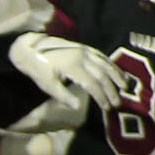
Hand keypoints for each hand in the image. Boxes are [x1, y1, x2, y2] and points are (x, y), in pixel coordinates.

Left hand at [8, 33, 128, 108]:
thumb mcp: (47, 85)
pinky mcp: (85, 48)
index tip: (107, 107)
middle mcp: (81, 56)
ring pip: (106, 64)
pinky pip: (103, 56)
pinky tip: (118, 73)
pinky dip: (112, 65)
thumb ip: (63, 96)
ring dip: (116, 76)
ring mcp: (85, 50)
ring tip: (124, 88)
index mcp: (72, 66)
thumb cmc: (38, 69)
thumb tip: (78, 107)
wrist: (31, 48)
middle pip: (102, 75)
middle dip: (111, 90)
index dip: (101, 96)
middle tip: (117, 102)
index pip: (92, 84)